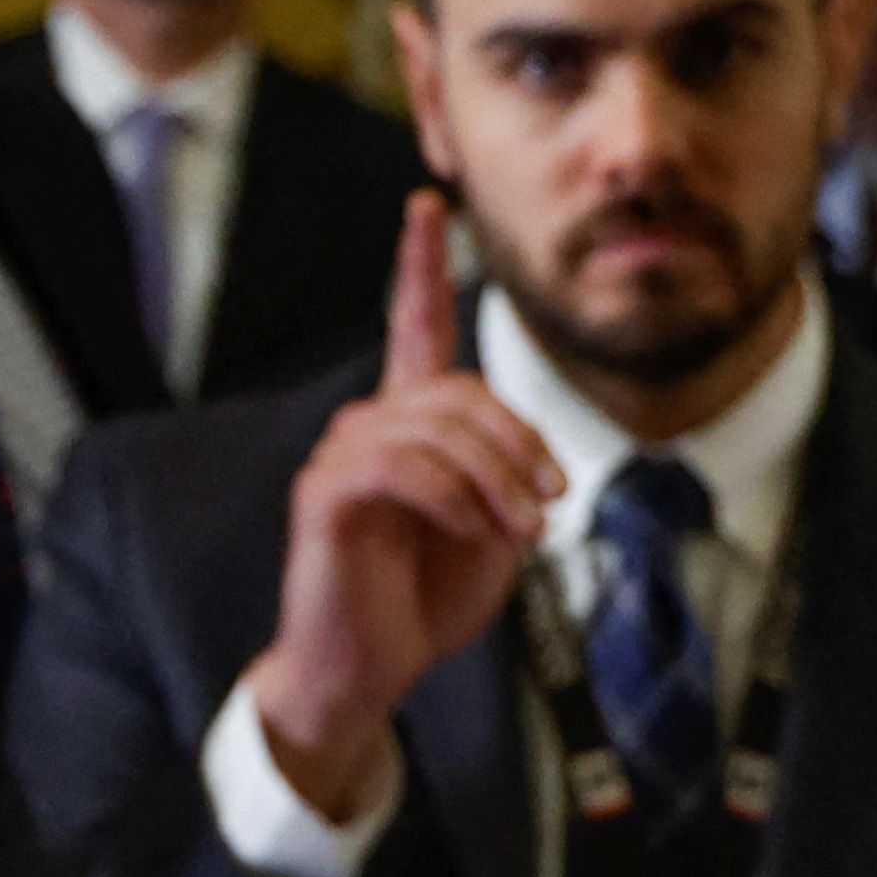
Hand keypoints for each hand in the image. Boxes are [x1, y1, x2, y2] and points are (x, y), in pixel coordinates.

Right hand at [243, 194, 553, 822]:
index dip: (418, 264)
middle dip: (519, 438)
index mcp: (409, 428)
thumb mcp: (493, 535)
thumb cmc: (423, 603)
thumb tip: (520, 465)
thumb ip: (507, 481)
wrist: (364, 673)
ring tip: (520, 527)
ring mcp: (341, 457)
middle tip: (551, 499)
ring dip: (496, 474)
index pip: (412, 328)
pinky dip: (453, 495)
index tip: (426, 203)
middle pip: (457, 386)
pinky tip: (472, 530)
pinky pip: (401, 464)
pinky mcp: (325, 494)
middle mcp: (368, 427)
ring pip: (435, 423)